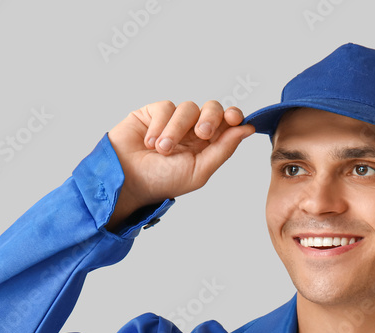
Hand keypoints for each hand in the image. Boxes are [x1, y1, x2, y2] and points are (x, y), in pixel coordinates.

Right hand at [106, 100, 254, 226]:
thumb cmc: (162, 181)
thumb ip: (223, 149)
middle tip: (201, 133)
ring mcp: (173, 120)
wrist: (127, 180)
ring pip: (188, 108)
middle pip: (212, 108)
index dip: (233, 116)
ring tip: (163, 150)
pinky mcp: (153, 112)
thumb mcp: (198, 171)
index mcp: (207, 145)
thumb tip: (247, 129)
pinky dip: (160, 126)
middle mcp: (192, 130)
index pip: (227, 123)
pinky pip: (166, 107)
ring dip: (177, 130)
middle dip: (211, 118)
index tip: (234, 119)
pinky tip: (149, 142)